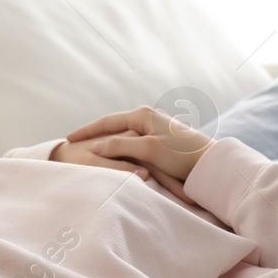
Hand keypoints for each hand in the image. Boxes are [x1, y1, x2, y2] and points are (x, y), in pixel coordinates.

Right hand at [64, 106, 215, 184]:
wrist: (209, 161)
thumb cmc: (180, 155)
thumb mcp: (147, 149)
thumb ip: (120, 145)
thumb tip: (95, 144)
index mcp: (142, 116)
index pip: (106, 122)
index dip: (86, 131)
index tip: (68, 139)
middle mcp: (147, 117)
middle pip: (113, 125)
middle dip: (94, 133)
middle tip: (74, 141)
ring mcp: (154, 127)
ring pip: (122, 134)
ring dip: (106, 140)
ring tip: (88, 147)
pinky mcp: (160, 139)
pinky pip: (132, 141)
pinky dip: (118, 146)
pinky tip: (112, 152)